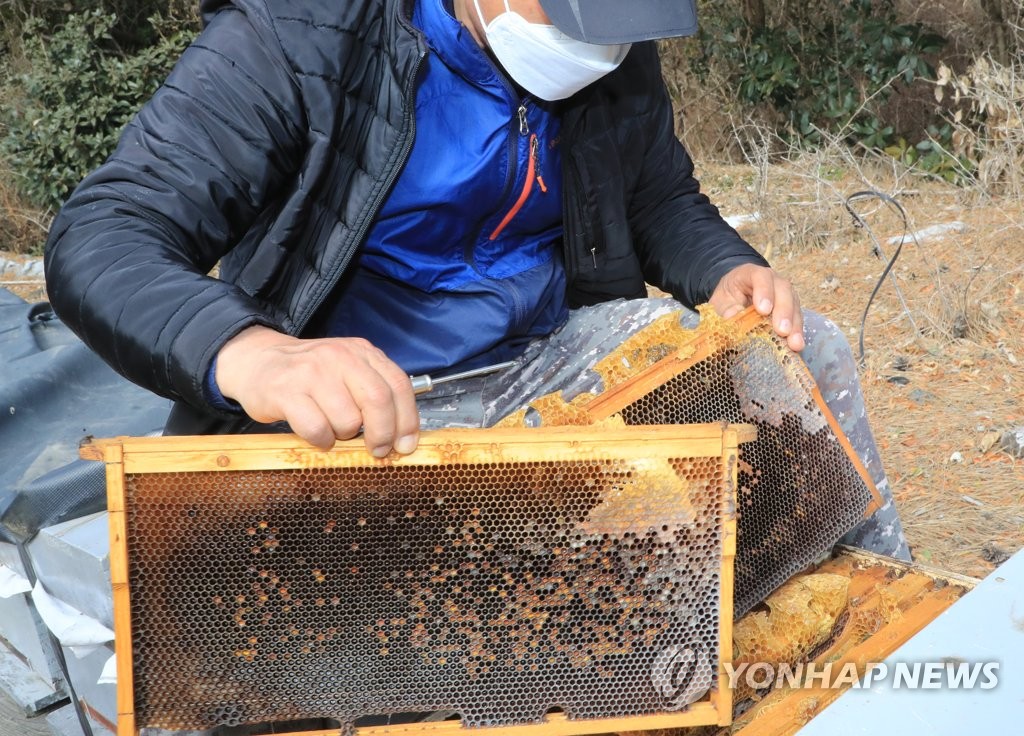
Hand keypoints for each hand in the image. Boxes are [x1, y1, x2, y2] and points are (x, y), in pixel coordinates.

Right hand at [215, 326, 419, 454]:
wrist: (259, 362)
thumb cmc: (310, 375)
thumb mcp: (348, 371)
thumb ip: (375, 393)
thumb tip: (403, 436)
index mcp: (362, 352)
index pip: (398, 385)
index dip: (407, 420)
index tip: (406, 444)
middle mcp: (340, 357)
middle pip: (378, 401)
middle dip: (383, 434)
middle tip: (378, 450)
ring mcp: (312, 373)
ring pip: (347, 420)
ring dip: (344, 436)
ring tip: (333, 429)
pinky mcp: (286, 392)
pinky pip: (317, 429)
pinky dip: (321, 440)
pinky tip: (316, 433)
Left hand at [709, 263, 804, 350]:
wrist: (735, 294)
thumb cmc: (728, 297)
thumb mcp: (720, 302)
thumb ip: (726, 308)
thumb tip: (733, 317)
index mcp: (751, 274)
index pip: (760, 277)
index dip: (764, 291)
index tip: (763, 310)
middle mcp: (773, 280)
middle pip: (783, 290)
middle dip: (784, 311)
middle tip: (782, 331)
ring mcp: (784, 292)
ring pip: (794, 304)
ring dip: (795, 325)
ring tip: (794, 343)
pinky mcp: (791, 307)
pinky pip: (797, 317)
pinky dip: (797, 332)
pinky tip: (796, 345)